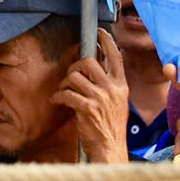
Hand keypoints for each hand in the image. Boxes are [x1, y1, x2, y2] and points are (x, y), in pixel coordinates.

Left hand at [51, 28, 130, 165]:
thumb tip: (94, 69)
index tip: (100, 32)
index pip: (116, 57)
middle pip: (88, 62)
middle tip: (69, 78)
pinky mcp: (88, 108)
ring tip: (63, 92)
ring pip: (74, 76)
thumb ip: (109, 86)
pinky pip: (66, 93)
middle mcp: (113, 89)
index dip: (107, 42)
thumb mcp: (117, 102)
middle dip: (74, 67)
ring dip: (64, 84)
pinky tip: (57, 101)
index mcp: (122, 85)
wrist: (110, 148)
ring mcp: (101, 98)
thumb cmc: (110, 126)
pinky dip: (57, 96)